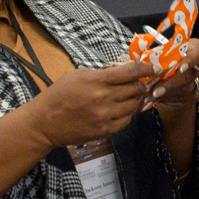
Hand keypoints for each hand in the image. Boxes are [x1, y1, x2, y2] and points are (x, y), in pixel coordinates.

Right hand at [30, 61, 155, 148]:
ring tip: (126, 97)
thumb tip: (122, 71)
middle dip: (140, 85)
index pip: (129, 72)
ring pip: (133, 105)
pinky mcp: (105, 130)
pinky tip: (118, 110)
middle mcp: (103, 98)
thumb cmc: (59, 95)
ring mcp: (105, 116)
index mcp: (96, 81)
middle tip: (140, 84)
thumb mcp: (78, 75)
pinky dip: (126, 114)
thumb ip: (101, 73)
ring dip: (133, 99)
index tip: (153, 68)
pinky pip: (126, 120)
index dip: (145, 69)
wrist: (45, 122)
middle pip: (135, 89)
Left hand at [149, 39, 198, 111]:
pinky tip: (156, 98)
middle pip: (190, 75)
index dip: (189, 61)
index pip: (197, 55)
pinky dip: (168, 99)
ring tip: (152, 95)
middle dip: (171, 83)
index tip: (179, 68)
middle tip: (156, 89)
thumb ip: (163, 53)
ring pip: (187, 89)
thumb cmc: (174, 54)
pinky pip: (183, 98)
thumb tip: (145, 60)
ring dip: (167, 93)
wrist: (182, 68)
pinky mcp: (198, 93)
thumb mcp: (170, 49)